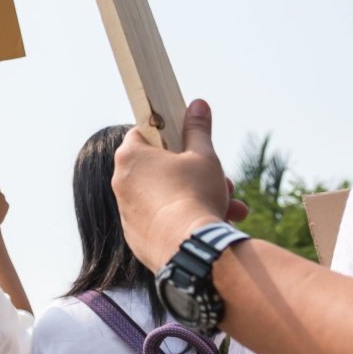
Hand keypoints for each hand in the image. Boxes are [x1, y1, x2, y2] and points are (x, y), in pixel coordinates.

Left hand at [113, 99, 247, 270]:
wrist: (188, 250)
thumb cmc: (194, 195)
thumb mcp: (203, 156)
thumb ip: (198, 129)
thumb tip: (197, 104)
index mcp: (130, 156)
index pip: (144, 134)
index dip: (170, 136)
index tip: (190, 144)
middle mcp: (121, 183)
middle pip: (162, 169)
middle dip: (198, 175)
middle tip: (224, 182)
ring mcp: (127, 212)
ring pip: (168, 197)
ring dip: (200, 199)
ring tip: (231, 210)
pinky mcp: (136, 237)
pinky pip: (162, 222)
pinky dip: (184, 221)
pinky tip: (211, 228)